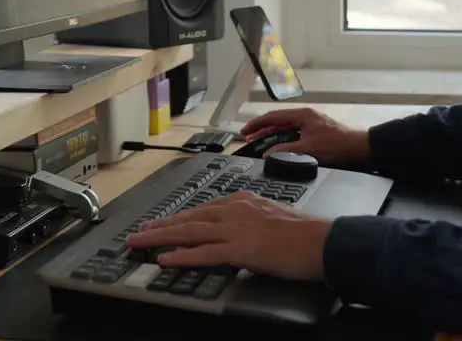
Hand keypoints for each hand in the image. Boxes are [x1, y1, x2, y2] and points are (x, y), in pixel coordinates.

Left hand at [125, 191, 330, 280]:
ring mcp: (235, 228)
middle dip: (161, 225)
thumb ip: (252, 222)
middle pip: (189, 217)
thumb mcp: (272, 217)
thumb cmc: (305, 233)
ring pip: (189, 231)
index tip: (161, 222)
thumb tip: (243, 234)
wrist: (323, 241)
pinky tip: (165, 259)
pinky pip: (204, 253)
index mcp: (243, 201)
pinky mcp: (240, 248)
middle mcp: (234, 210)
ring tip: (140, 241)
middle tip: (139, 230)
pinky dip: (182, 256)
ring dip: (160, 237)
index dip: (179, 217)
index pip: (203, 209)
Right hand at [240, 107, 370, 163]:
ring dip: (272, 135)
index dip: (256, 124)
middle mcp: (306, 117)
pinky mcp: (316, 134)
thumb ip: (285, 151)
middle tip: (249, 138)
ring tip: (259, 142)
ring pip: (285, 128)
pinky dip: (283, 140)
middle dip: (262, 129)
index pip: (272, 116)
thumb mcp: (308, 150)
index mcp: (302, 115)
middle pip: (278, 121)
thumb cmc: (338, 146)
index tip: (245, 132)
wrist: (361, 150)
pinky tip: (279, 147)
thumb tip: (267, 154)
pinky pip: (294, 134)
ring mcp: (311, 125)